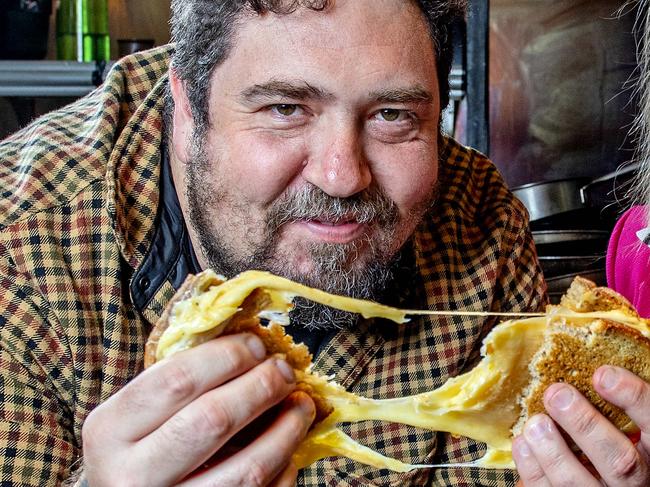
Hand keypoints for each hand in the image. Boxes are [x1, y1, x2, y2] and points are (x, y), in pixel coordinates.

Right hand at [82, 333, 314, 485]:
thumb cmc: (135, 449)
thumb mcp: (136, 414)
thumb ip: (178, 383)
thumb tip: (249, 347)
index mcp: (110, 431)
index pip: (176, 380)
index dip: (226, 356)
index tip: (255, 345)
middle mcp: (133, 475)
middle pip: (213, 420)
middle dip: (259, 388)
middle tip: (283, 371)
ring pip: (245, 469)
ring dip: (285, 431)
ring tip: (301, 405)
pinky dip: (281, 469)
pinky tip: (288, 447)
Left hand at [513, 366, 649, 485]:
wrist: (594, 483)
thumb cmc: (605, 448)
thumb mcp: (620, 430)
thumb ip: (609, 409)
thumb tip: (584, 371)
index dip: (634, 398)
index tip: (603, 374)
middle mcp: (635, 484)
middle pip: (620, 461)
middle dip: (585, 425)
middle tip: (557, 394)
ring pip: (578, 483)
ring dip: (552, 451)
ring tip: (536, 423)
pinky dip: (532, 468)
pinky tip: (523, 443)